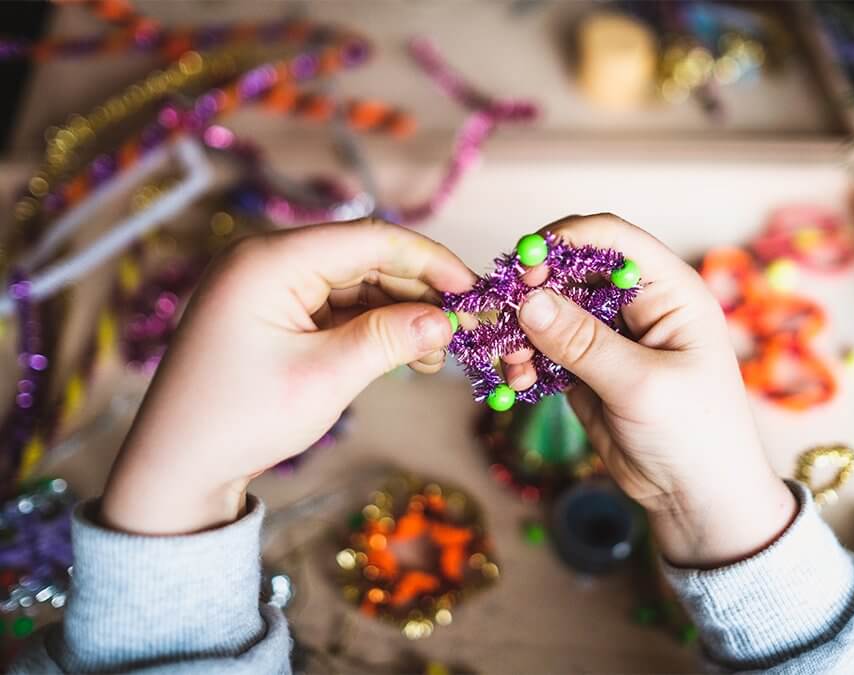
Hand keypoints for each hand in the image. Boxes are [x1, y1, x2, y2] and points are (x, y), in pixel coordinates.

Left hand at [101, 219, 474, 534]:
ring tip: (436, 353)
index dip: (429, 261)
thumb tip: (446, 320)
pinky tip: (407, 354)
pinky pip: (336, 308)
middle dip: (418, 291)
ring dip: (399, 314)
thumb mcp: (325, 377)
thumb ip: (389, 339)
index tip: (474, 290)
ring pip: (356, 285)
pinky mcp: (274, 315)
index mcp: (270, 261)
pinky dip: (373, 328)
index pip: (370, 239)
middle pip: (364, 259)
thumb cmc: (242, 420)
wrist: (176, 467)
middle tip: (465, 327)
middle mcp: (267, 262)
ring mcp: (269, 288)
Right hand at [507, 214, 795, 567]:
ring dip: (523, 328)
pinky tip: (518, 379)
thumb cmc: (695, 437)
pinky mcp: (586, 365)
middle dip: (533, 288)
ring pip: (551, 308)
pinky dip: (525, 357)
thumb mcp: (641, 386)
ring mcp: (609, 334)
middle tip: (502, 316)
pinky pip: (544, 346)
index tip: (524, 266)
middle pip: (572, 269)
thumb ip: (584, 342)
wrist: (698, 499)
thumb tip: (528, 300)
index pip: (612, 238)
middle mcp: (638, 304)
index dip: (565, 242)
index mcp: (670, 291)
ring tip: (512, 361)